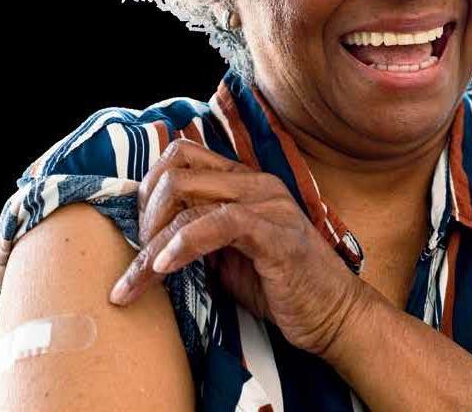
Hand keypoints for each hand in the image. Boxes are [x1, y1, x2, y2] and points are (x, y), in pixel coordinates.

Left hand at [108, 139, 369, 356]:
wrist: (334, 315)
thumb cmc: (281, 288)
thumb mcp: (229, 256)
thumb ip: (198, 236)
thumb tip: (149, 236)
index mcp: (245, 182)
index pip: (182, 155)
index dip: (148, 189)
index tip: (137, 233)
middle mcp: (255, 182)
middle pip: (176, 168)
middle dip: (144, 213)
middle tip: (137, 257)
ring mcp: (267, 204)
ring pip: (186, 192)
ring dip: (151, 239)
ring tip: (139, 277)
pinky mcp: (274, 232)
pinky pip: (216, 224)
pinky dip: (181, 245)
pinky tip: (165, 270)